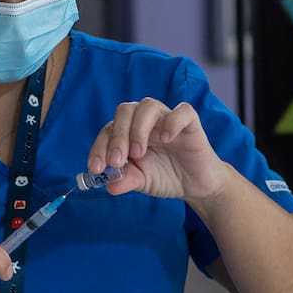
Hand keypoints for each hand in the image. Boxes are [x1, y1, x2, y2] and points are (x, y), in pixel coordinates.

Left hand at [88, 99, 227, 202]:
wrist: (196, 184)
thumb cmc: (166, 176)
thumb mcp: (142, 182)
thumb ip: (126, 180)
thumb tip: (109, 187)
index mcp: (129, 132)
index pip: (108, 130)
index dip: (99, 147)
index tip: (96, 168)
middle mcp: (145, 121)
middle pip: (125, 111)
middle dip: (117, 136)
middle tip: (117, 161)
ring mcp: (167, 119)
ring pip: (148, 105)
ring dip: (138, 129)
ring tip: (138, 154)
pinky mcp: (189, 122)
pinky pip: (182, 111)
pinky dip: (172, 122)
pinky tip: (166, 139)